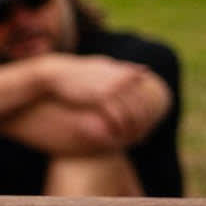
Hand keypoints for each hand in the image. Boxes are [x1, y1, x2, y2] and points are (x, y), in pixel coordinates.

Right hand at [38, 54, 163, 143]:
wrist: (56, 72)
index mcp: (126, 73)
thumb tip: (145, 70)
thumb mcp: (105, 64)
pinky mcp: (100, 98)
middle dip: (143, 124)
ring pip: (131, 113)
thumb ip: (125, 68)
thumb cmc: (78, 70)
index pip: (145, 96)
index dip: (149, 112)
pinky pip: (116, 116)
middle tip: (141, 138)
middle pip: (141, 107)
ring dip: (132, 129)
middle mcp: (122, 80)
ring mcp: (112, 89)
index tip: (147, 125)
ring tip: (131, 141)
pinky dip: (119, 129)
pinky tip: (117, 138)